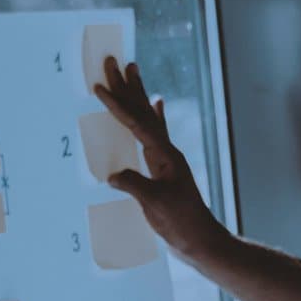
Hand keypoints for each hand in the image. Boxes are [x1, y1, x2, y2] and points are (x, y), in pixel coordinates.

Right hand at [92, 56, 228, 259]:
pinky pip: (156, 133)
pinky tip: (158, 103)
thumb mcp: (155, 205)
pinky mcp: (164, 167)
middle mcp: (167, 151)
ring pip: (148, 118)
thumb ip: (134, 186)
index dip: (118, 105)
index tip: (100, 86)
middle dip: (128, 86)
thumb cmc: (181, 224)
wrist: (200, 240)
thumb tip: (111, 175)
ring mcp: (167, 158)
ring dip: (138, 94)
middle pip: (144, 111)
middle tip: (114, 60)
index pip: (137, 124)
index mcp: (165, 156)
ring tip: (132, 69)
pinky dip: (154, 116)